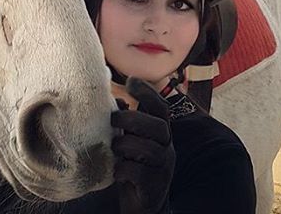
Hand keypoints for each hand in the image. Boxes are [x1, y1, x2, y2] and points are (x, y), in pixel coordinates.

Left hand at [111, 78, 174, 213]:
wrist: (143, 206)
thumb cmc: (134, 167)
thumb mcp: (130, 141)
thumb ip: (127, 123)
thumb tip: (119, 102)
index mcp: (160, 133)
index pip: (160, 107)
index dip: (147, 91)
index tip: (130, 80)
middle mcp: (166, 147)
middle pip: (158, 125)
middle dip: (132, 118)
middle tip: (113, 120)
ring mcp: (163, 167)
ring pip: (148, 148)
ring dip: (124, 145)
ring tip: (115, 150)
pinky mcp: (154, 186)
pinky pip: (137, 171)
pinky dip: (122, 169)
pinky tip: (118, 172)